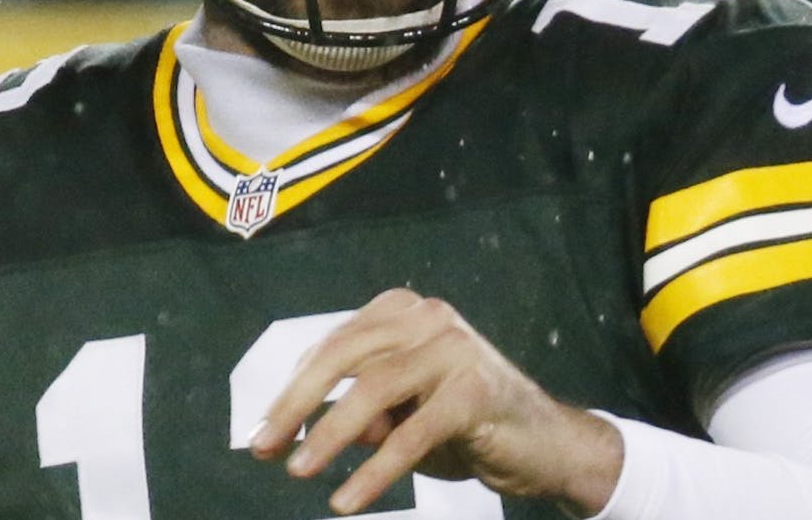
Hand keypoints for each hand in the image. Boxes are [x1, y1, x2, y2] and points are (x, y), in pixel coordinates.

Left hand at [248, 289, 624, 516]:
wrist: (547, 445)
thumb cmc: (466, 424)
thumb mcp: (401, 416)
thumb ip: (359, 412)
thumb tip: (303, 430)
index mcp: (403, 312)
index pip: (332, 346)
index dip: (292, 390)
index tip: (263, 431)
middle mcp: (427, 318)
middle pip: (343, 356)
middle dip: (296, 404)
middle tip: (264, 447)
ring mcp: (454, 349)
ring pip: (373, 389)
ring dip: (329, 435)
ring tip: (299, 471)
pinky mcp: (475, 392)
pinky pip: (411, 434)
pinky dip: (374, 471)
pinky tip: (347, 499)